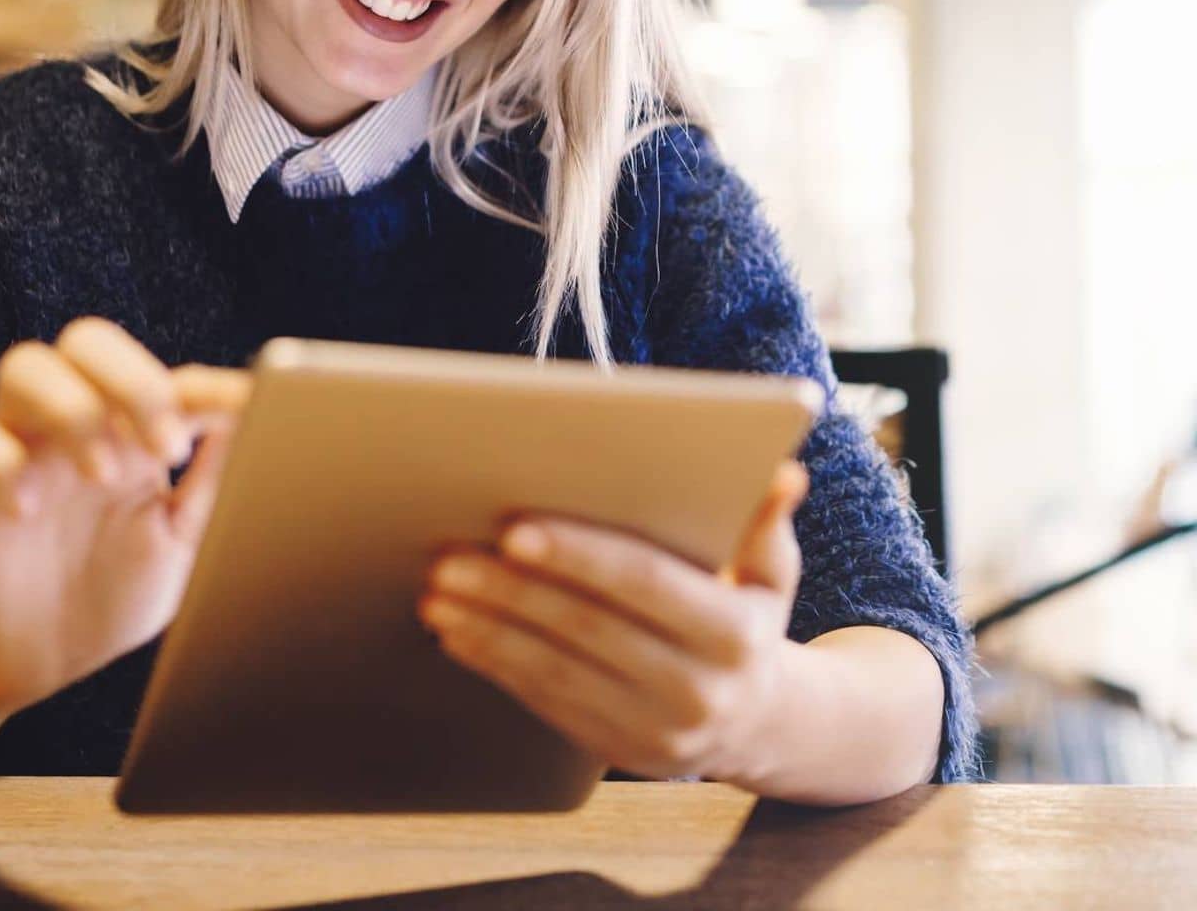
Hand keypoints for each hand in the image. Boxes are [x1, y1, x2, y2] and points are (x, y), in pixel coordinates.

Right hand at [0, 318, 246, 715]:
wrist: (44, 664)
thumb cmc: (118, 592)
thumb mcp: (183, 541)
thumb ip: (218, 479)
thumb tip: (260, 417)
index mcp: (133, 430)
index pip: (167, 380)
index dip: (206, 387)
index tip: (242, 407)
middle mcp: (76, 424)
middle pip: (88, 340)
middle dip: (131, 379)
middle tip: (167, 447)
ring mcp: (21, 447)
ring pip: (25, 365)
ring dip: (70, 409)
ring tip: (102, 475)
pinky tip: (26, 508)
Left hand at [419, 460, 808, 785]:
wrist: (760, 725)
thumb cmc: (749, 619)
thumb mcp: (771, 572)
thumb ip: (764, 521)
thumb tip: (785, 472)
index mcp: (733, 634)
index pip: (645, 583)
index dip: (580, 555)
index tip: (515, 528)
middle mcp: (696, 690)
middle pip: (586, 628)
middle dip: (511, 589)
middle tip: (450, 553)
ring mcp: (653, 730)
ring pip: (554, 670)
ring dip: (487, 628)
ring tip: (437, 588)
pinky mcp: (614, 750)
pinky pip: (543, 701)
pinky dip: (492, 663)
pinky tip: (454, 630)